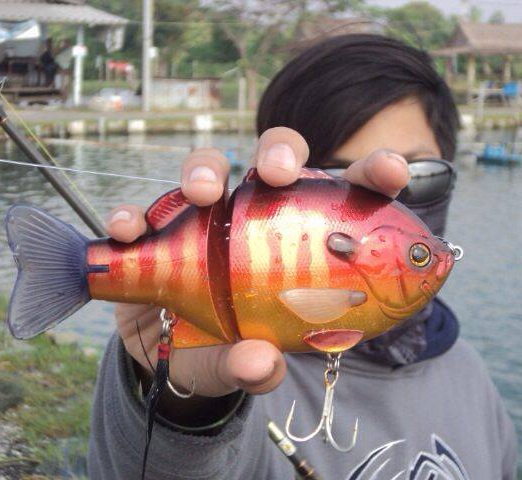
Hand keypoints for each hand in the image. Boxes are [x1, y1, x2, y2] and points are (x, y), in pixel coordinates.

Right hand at [109, 127, 409, 397]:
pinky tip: (129, 231)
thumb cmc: (225, 347)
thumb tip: (260, 363)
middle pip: (274, 160)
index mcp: (299, 235)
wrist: (166, 355)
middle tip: (276, 174)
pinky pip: (143, 213)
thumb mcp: (244, 361)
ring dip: (203, 171)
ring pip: (209, 168)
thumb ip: (253, 365)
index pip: (344, 193)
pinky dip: (134, 217)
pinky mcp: (156, 229)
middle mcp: (254, 213)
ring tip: (200, 195)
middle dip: (278, 153)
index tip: (393, 171)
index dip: (371, 172)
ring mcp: (203, 217)